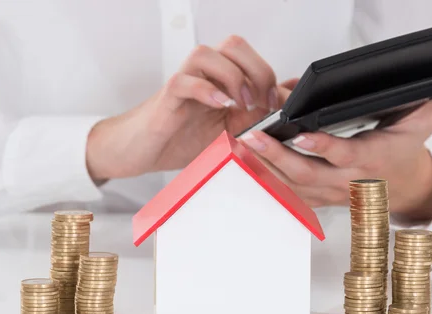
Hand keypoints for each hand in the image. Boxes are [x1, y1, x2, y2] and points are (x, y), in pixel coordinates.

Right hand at [86, 35, 279, 180]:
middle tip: (260, 102)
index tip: (277, 103)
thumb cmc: (182, 137)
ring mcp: (184, 83)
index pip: (250, 56)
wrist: (143, 150)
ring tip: (239, 104)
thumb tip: (289, 95)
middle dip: (256, 71)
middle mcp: (203, 75)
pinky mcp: (167, 98)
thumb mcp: (230, 129)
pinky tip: (219, 105)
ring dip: (231, 76)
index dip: (269, 74)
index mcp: (220, 78)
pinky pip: (184, 81)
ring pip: (207, 54)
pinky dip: (205, 90)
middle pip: (233, 45)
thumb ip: (259, 112)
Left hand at [239, 59, 431, 221]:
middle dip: (276, 156)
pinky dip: (267, 177)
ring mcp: (329, 194)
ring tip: (239, 145)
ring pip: (292, 185)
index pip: (343, 155)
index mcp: (371, 161)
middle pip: (306, 174)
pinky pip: (287, 192)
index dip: (321, 147)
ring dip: (264, 167)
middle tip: (251, 136)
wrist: (402, 188)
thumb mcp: (428, 122)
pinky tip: (245, 161)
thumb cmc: (407, 150)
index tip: (298, 134)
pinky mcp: (317, 198)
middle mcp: (347, 182)